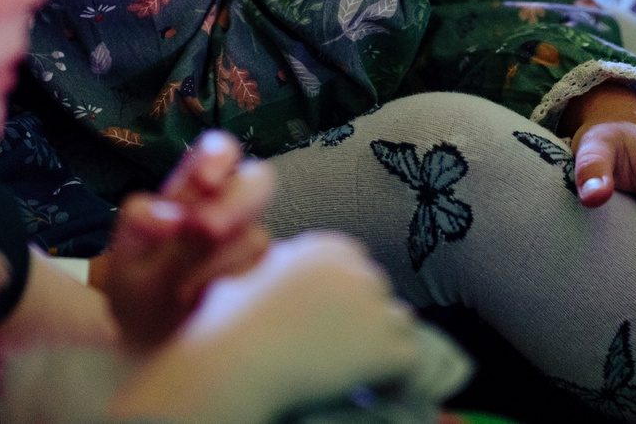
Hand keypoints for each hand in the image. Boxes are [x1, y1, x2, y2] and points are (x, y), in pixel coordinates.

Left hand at [100, 130, 274, 350]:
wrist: (147, 346)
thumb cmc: (138, 290)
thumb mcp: (127, 256)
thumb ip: (143, 225)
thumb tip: (170, 215)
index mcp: (194, 193)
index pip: (219, 153)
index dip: (218, 157)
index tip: (204, 181)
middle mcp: (230, 212)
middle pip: (258, 181)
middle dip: (236, 201)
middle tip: (207, 227)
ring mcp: (250, 248)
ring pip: (256, 236)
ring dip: (220, 260)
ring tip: (181, 290)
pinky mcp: (263, 283)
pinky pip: (263, 278)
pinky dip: (232, 289)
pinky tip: (206, 305)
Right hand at [105, 232, 424, 423]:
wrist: (235, 362)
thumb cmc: (226, 325)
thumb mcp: (246, 276)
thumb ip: (275, 268)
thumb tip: (274, 268)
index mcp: (327, 248)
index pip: (357, 265)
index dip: (344, 296)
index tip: (328, 322)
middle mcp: (358, 269)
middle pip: (379, 291)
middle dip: (364, 318)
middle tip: (339, 350)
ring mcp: (374, 308)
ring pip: (399, 322)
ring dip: (382, 343)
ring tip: (357, 370)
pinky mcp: (384, 347)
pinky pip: (409, 360)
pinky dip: (396, 376)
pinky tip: (372, 388)